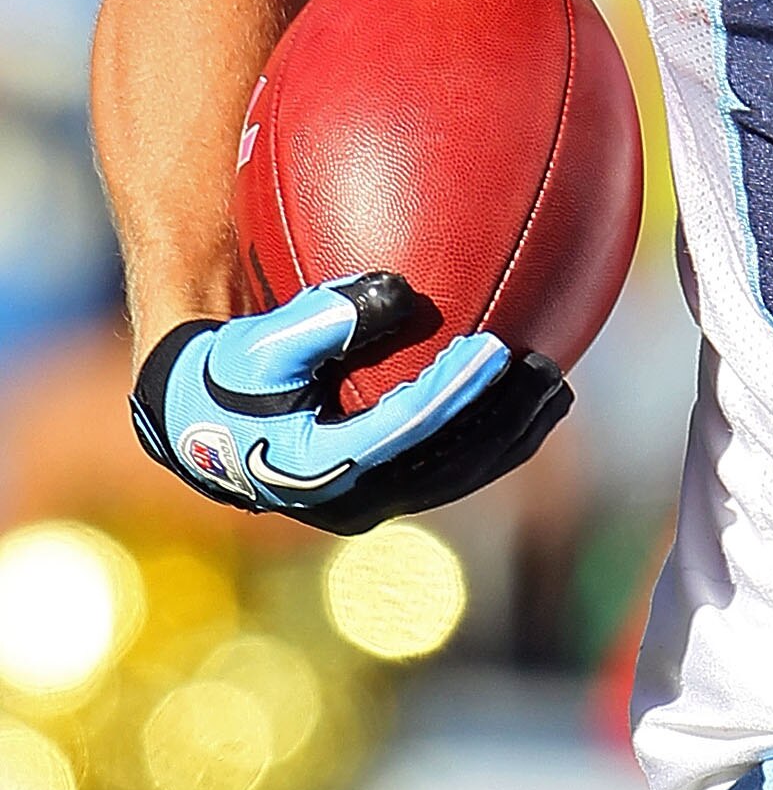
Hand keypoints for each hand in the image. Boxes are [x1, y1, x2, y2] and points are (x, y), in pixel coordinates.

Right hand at [131, 272, 571, 534]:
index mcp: (319, 466)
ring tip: (555, 387)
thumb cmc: (227, 374)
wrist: (202, 425)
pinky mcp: (389, 490)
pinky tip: (527, 399)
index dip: (453, 392)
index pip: (403, 430)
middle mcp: (354, 498)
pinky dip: (494, 437)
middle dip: (505, 420)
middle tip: (548, 373)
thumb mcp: (259, 344)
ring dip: (513, 433)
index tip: (495, 348)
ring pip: (461, 474)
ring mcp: (375, 500)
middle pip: (449, 464)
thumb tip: (399, 288)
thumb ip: (322, 318)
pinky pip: (454, 468)